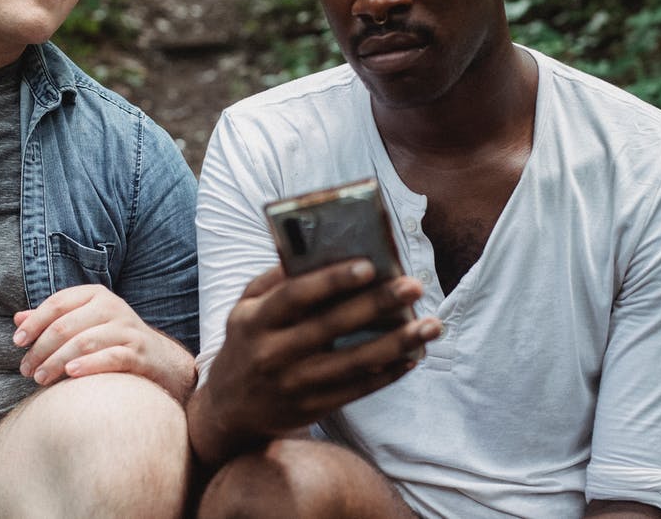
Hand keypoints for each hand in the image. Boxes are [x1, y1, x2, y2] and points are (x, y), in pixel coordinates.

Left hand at [13, 285, 195, 400]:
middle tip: (26, 370)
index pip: (57, 303)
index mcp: (95, 295)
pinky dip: (88, 365)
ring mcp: (127, 329)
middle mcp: (112, 307)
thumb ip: (53, 320)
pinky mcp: (139, 352)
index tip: (18, 342)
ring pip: (83, 343)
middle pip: (66, 326)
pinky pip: (110, 357)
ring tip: (40, 379)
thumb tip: (18, 319)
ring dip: (56, 362)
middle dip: (41, 349)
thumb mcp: (83, 323)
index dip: (35, 323)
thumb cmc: (111, 339)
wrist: (159, 358)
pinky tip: (70, 375)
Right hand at [188, 260, 441, 465]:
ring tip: (431, 324)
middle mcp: (271, 354)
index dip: (332, 280)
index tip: (369, 265)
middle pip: (331, 326)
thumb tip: (318, 252)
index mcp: (253, 321)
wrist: (229, 409)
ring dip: (396, 343)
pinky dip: (388, 373)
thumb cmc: (246, 343)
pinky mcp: (312, 408)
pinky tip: (414, 355)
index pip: (295, 295)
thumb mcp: (245, 308)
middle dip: (376, 304)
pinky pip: (357, 390)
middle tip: (413, 286)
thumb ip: (275, 281)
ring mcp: (293, 385)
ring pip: (352, 363)